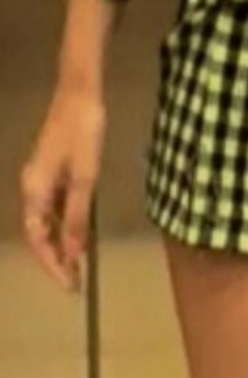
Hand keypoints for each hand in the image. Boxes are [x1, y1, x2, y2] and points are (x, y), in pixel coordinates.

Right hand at [20, 86, 106, 292]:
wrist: (80, 92)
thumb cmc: (83, 131)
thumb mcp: (85, 176)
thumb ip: (77, 216)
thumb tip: (72, 254)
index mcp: (34, 190)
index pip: (38, 239)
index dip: (53, 264)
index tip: (70, 285)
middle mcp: (32, 187)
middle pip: (39, 233)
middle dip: (56, 259)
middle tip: (76, 282)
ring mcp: (41, 178)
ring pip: (47, 220)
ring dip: (61, 243)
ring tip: (79, 266)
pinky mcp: (53, 170)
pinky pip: (56, 205)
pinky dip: (66, 222)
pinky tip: (81, 232)